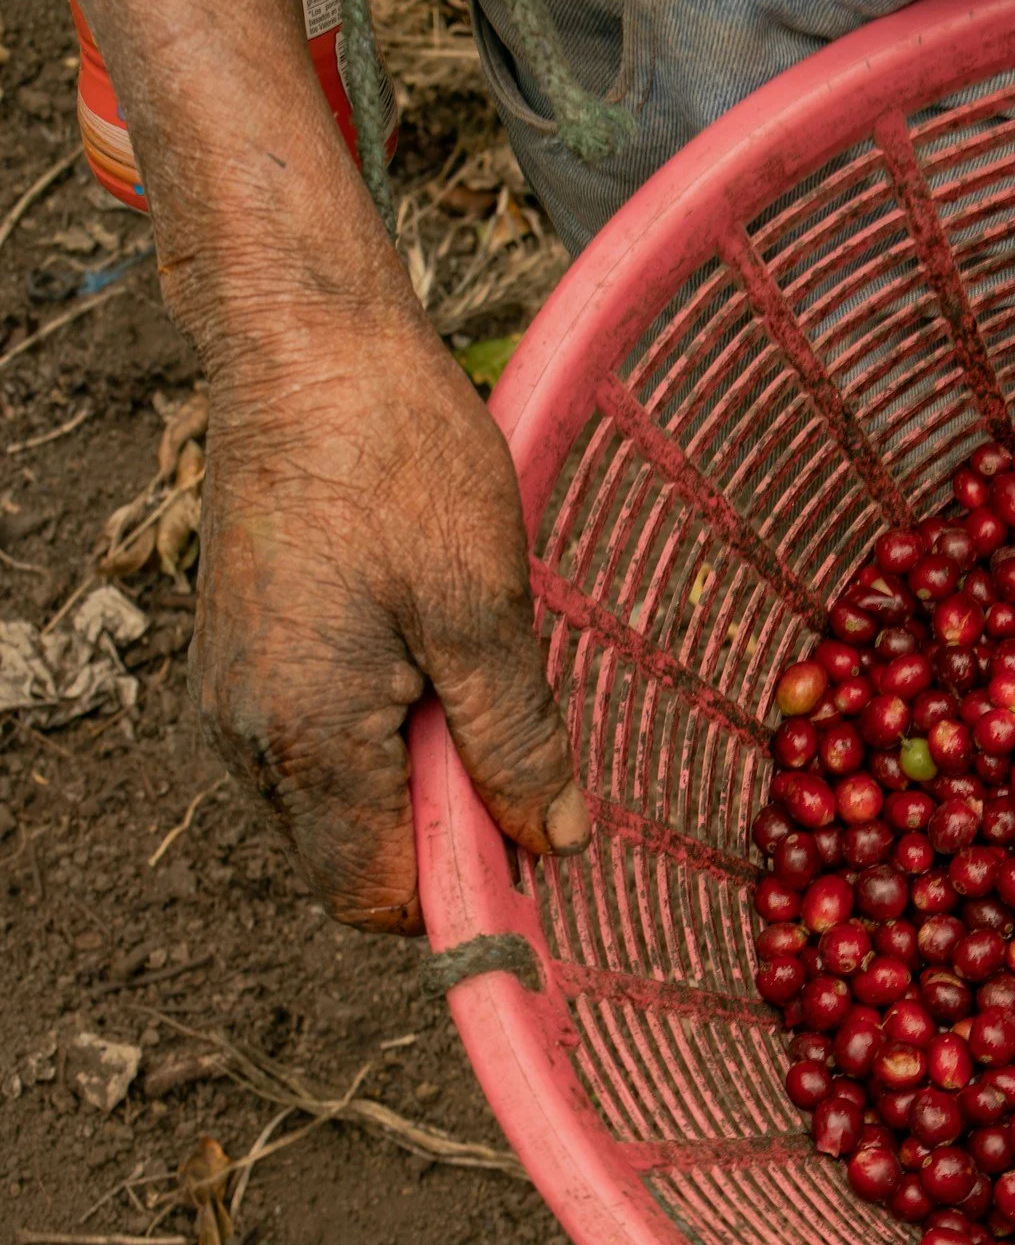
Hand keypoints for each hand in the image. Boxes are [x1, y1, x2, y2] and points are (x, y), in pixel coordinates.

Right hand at [191, 303, 586, 931]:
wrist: (304, 350)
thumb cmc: (398, 464)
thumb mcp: (484, 609)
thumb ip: (515, 739)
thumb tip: (553, 842)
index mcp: (307, 742)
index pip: (375, 895)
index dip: (463, 889)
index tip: (539, 843)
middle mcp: (247, 740)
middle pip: (354, 855)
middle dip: (445, 824)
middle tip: (516, 734)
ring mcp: (231, 699)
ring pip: (339, 798)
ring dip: (419, 768)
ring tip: (469, 671)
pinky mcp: (239, 656)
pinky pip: (316, 739)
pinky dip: (383, 725)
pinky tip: (428, 647)